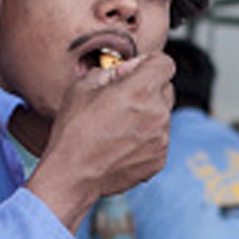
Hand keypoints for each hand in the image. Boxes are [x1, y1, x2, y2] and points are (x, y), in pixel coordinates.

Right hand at [26, 53, 175, 232]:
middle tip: (122, 99)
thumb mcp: (83, 86)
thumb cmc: (73, 131)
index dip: (149, 63)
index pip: (165, 63)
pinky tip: (122, 143)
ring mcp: (162, 139)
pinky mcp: (159, 159)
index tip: (136, 71)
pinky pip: (159, 139)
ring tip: (118, 126)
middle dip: (148, 89)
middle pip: (166, 89)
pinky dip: (146, 138)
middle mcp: (158, 113)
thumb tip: (127, 70)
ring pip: (162, 116)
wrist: (72, 175)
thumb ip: (112, 70)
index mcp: (142, 90)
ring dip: (147, 115)